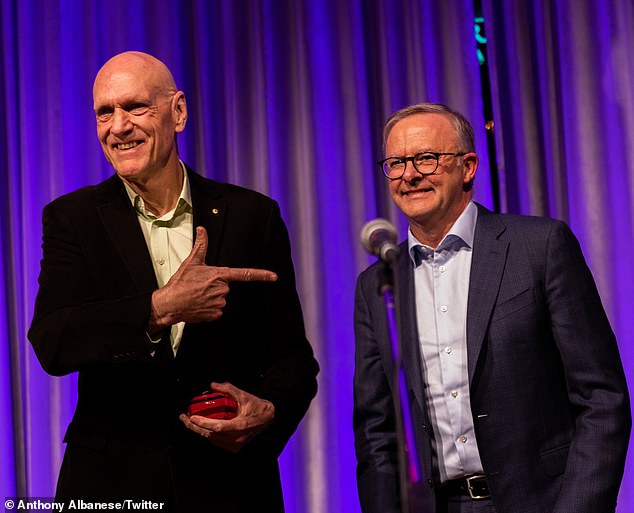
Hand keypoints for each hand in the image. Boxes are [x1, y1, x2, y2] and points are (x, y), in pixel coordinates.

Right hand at [149, 227, 276, 330]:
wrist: (169, 303)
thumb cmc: (180, 283)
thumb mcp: (191, 262)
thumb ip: (201, 245)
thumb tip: (202, 229)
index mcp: (219, 275)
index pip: (245, 274)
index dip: (261, 275)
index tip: (274, 276)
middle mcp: (222, 289)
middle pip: (227, 286)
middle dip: (216, 286)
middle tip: (201, 285)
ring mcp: (220, 303)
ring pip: (222, 298)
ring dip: (212, 297)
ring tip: (198, 295)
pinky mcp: (215, 314)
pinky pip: (217, 310)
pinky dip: (210, 308)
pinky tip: (199, 304)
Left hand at [179, 382, 274, 452]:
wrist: (268, 419)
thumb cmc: (257, 407)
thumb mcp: (243, 395)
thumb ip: (228, 389)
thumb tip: (213, 385)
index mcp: (240, 425)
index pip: (217, 427)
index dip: (202, 423)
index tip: (191, 417)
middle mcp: (237, 438)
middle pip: (210, 435)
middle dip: (194, 427)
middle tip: (184, 418)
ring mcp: (235, 445)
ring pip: (211, 439)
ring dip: (199, 430)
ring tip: (189, 421)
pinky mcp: (234, 447)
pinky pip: (216, 441)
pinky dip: (207, 433)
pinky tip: (201, 426)